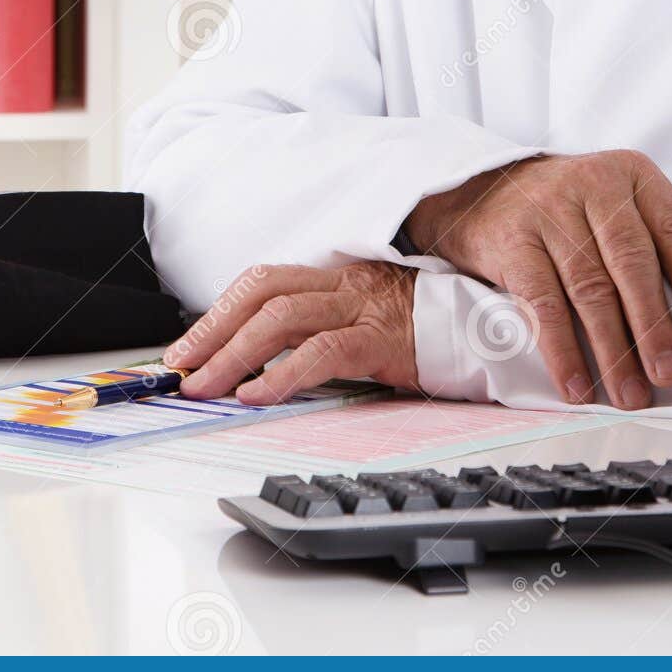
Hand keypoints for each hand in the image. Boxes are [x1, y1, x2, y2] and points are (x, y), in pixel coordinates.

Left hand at [165, 261, 418, 404]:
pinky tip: (257, 395)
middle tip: (180, 370)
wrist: (491, 332)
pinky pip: (323, 351)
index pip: (264, 282)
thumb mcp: (368, 323)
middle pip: (262, 293)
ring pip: (282, 316)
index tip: (187, 348)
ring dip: (233, 353)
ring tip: (206, 387)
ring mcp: (364, 307)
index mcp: (338, 277)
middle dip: (213, 330)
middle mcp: (346, 283)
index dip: (220, 312)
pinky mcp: (384, 338)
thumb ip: (324, 329)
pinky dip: (283, 373)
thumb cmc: (429, 333)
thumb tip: (264, 363)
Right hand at [404, 150, 671, 408]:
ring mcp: (549, 211)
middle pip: (631, 263)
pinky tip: (577, 383)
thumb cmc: (572, 212)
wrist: (488, 192)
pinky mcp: (514, 242)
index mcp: (632, 175)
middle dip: (653, 326)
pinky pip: (543, 305)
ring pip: (590, 289)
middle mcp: (593, 186)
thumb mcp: (617, 209)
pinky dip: (562, 351)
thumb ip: (654, 251)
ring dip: (613, 350)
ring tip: (629, 392)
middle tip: (667, 372)